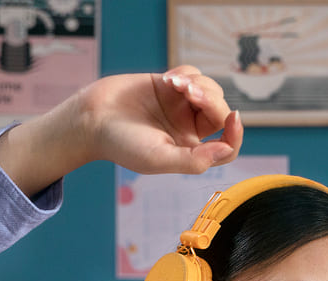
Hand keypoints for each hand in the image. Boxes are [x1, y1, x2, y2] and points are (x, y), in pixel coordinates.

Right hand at [77, 65, 242, 174]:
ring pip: (210, 89)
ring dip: (197, 84)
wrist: (91, 118)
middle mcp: (189, 128)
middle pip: (219, 112)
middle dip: (209, 99)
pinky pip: (193, 74)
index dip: (235, 134)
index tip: (233, 118)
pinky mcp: (169, 85)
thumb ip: (195, 160)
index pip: (227, 146)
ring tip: (174, 84)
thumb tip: (226, 149)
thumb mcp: (159, 159)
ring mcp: (180, 106)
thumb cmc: (122, 145)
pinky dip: (186, 74)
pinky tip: (167, 80)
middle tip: (187, 92)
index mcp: (191, 150)